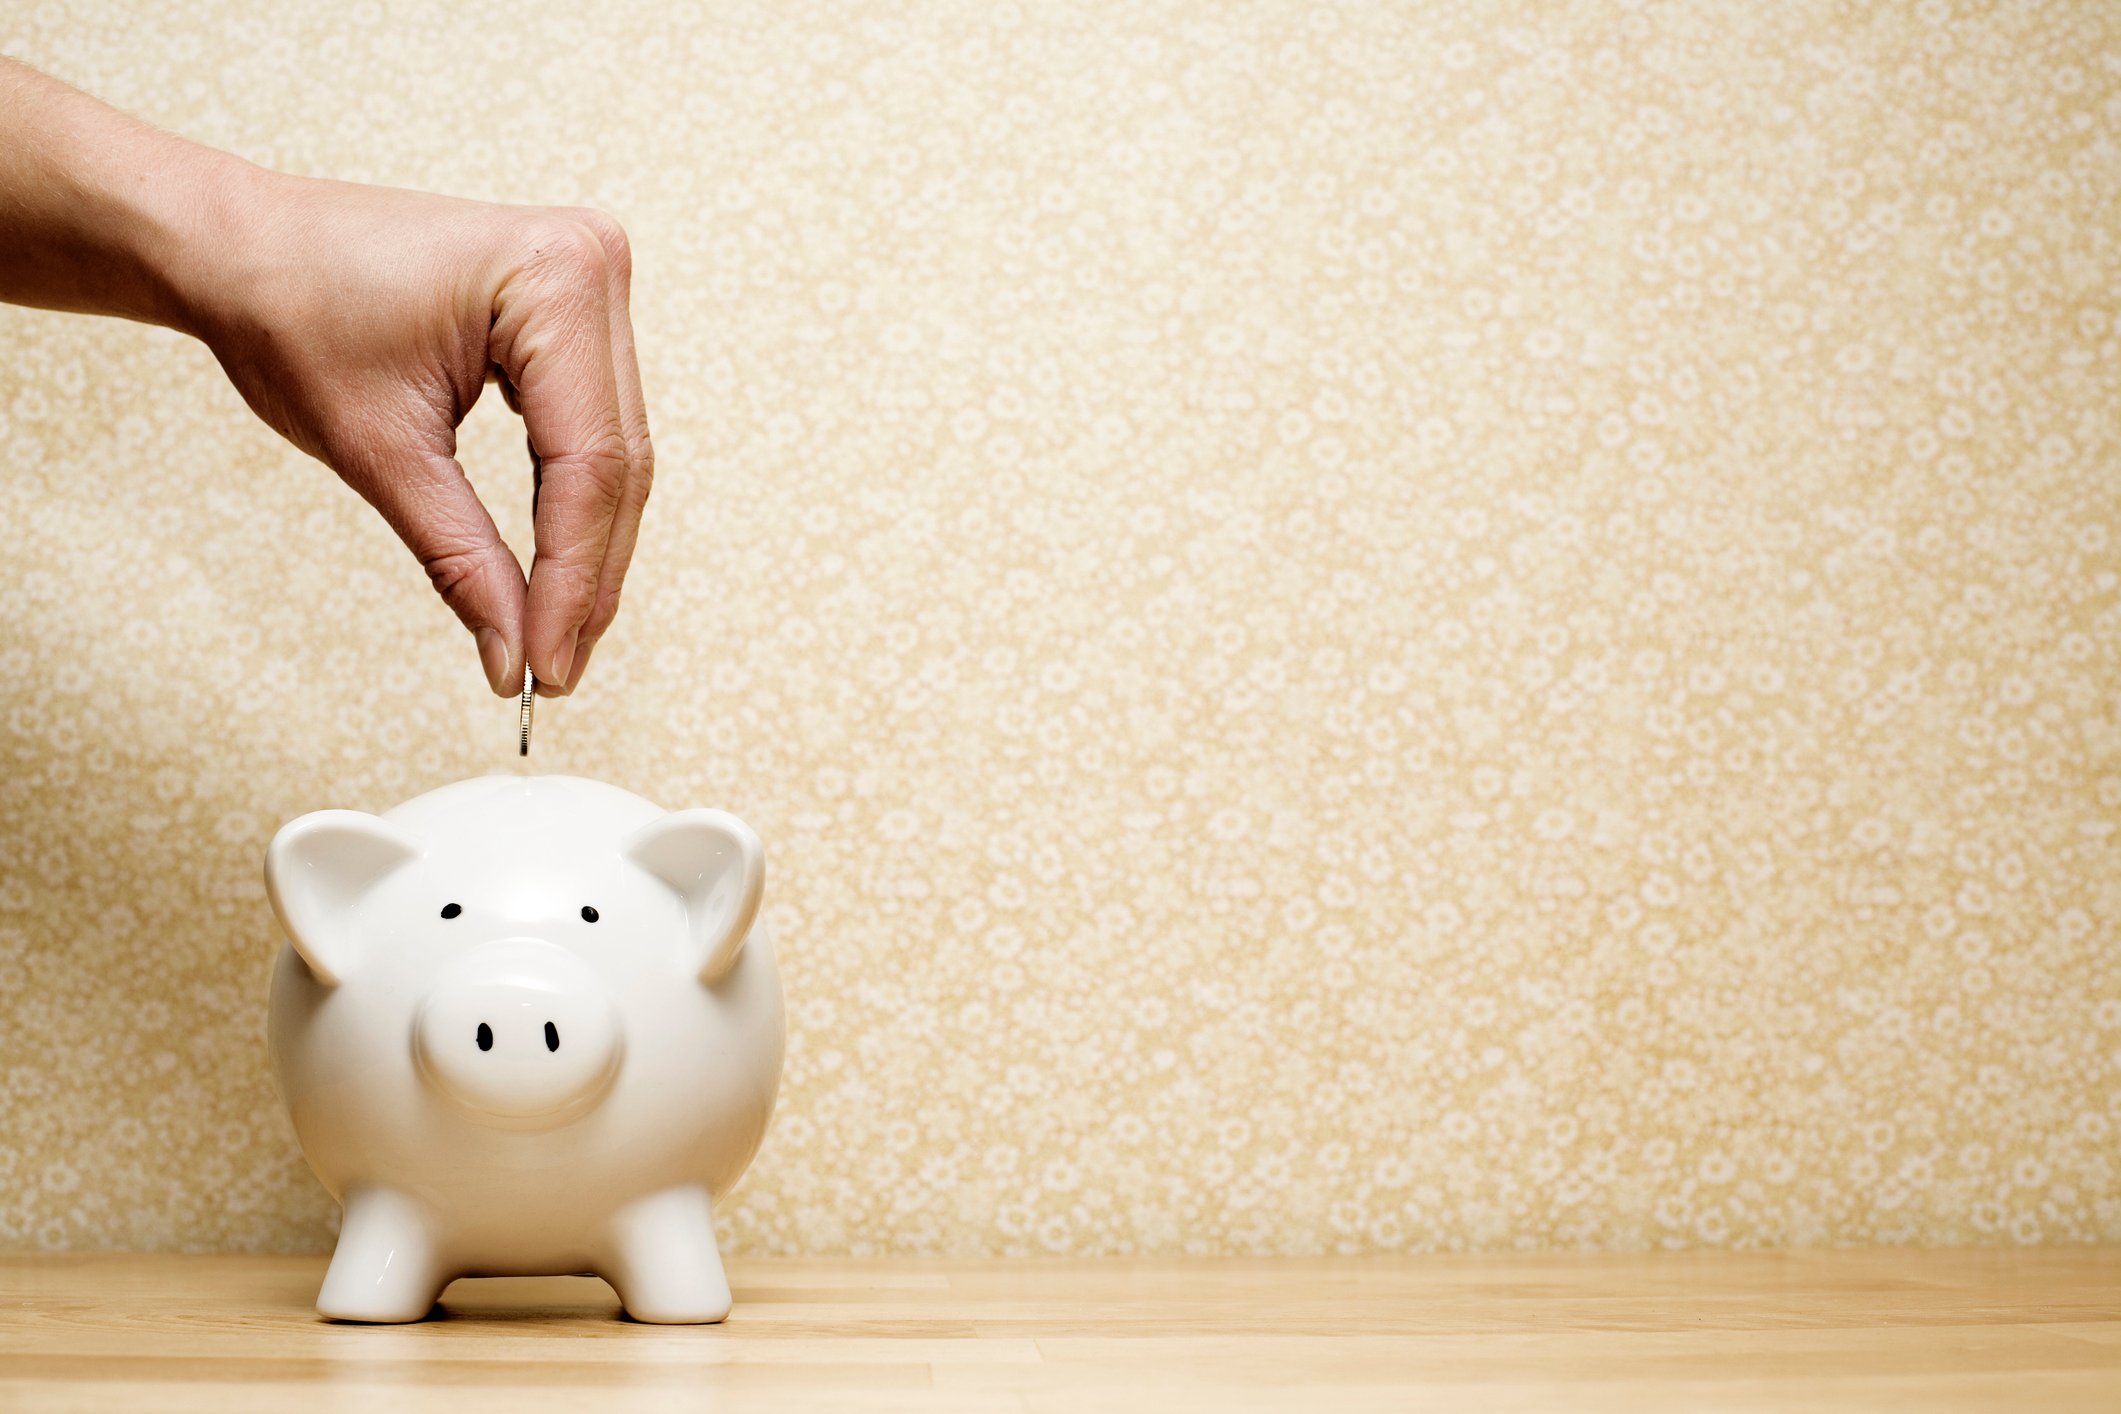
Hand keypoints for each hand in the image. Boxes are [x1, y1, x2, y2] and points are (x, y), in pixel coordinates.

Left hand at [184, 171, 652, 696]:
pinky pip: (595, 427)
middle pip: (616, 462)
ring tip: (556, 641)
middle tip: (554, 672)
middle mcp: (593, 265)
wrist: (241, 246)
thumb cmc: (290, 314)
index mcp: (554, 276)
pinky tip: (559, 576)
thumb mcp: (379, 451)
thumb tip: (516, 661)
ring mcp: (594, 281)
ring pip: (616, 454)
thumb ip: (463, 559)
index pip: (587, 462)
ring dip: (588, 553)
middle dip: (585, 578)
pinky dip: (574, 505)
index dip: (572, 580)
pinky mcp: (578, 309)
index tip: (547, 669)